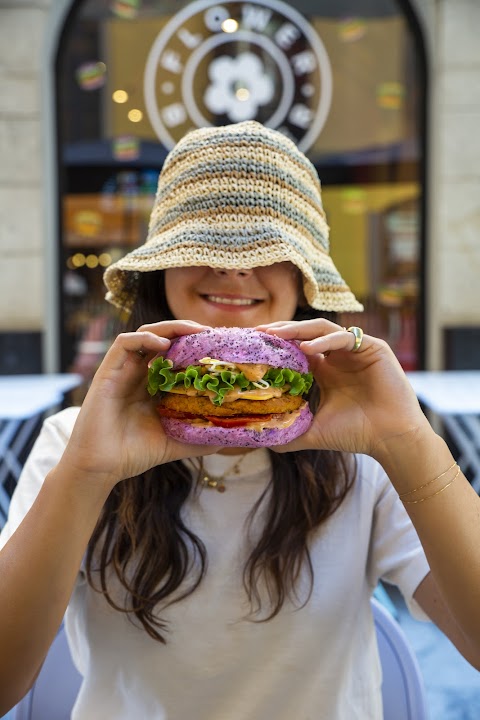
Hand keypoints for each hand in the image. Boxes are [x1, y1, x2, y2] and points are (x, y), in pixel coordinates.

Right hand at [60, 320, 217, 490]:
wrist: (101, 468)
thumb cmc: (134, 454)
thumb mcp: (175, 443)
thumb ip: (199, 437)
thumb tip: (229, 438)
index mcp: (154, 385)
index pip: (177, 354)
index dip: (197, 346)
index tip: (220, 347)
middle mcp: (139, 373)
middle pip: (164, 338)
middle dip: (187, 331)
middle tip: (212, 333)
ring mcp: (123, 371)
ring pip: (146, 334)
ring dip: (170, 328)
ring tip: (194, 331)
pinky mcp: (107, 372)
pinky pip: (124, 343)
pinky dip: (145, 338)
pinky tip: (163, 345)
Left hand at [256, 319, 430, 458]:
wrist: (390, 439)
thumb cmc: (356, 434)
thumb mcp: (314, 432)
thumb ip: (289, 432)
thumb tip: (259, 440)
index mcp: (325, 371)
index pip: (296, 348)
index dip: (275, 344)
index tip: (252, 345)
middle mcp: (338, 357)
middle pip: (305, 333)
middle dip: (281, 330)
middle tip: (259, 332)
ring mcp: (355, 350)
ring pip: (322, 330)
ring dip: (298, 330)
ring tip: (277, 334)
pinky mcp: (373, 348)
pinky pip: (344, 337)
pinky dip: (324, 341)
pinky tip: (307, 349)